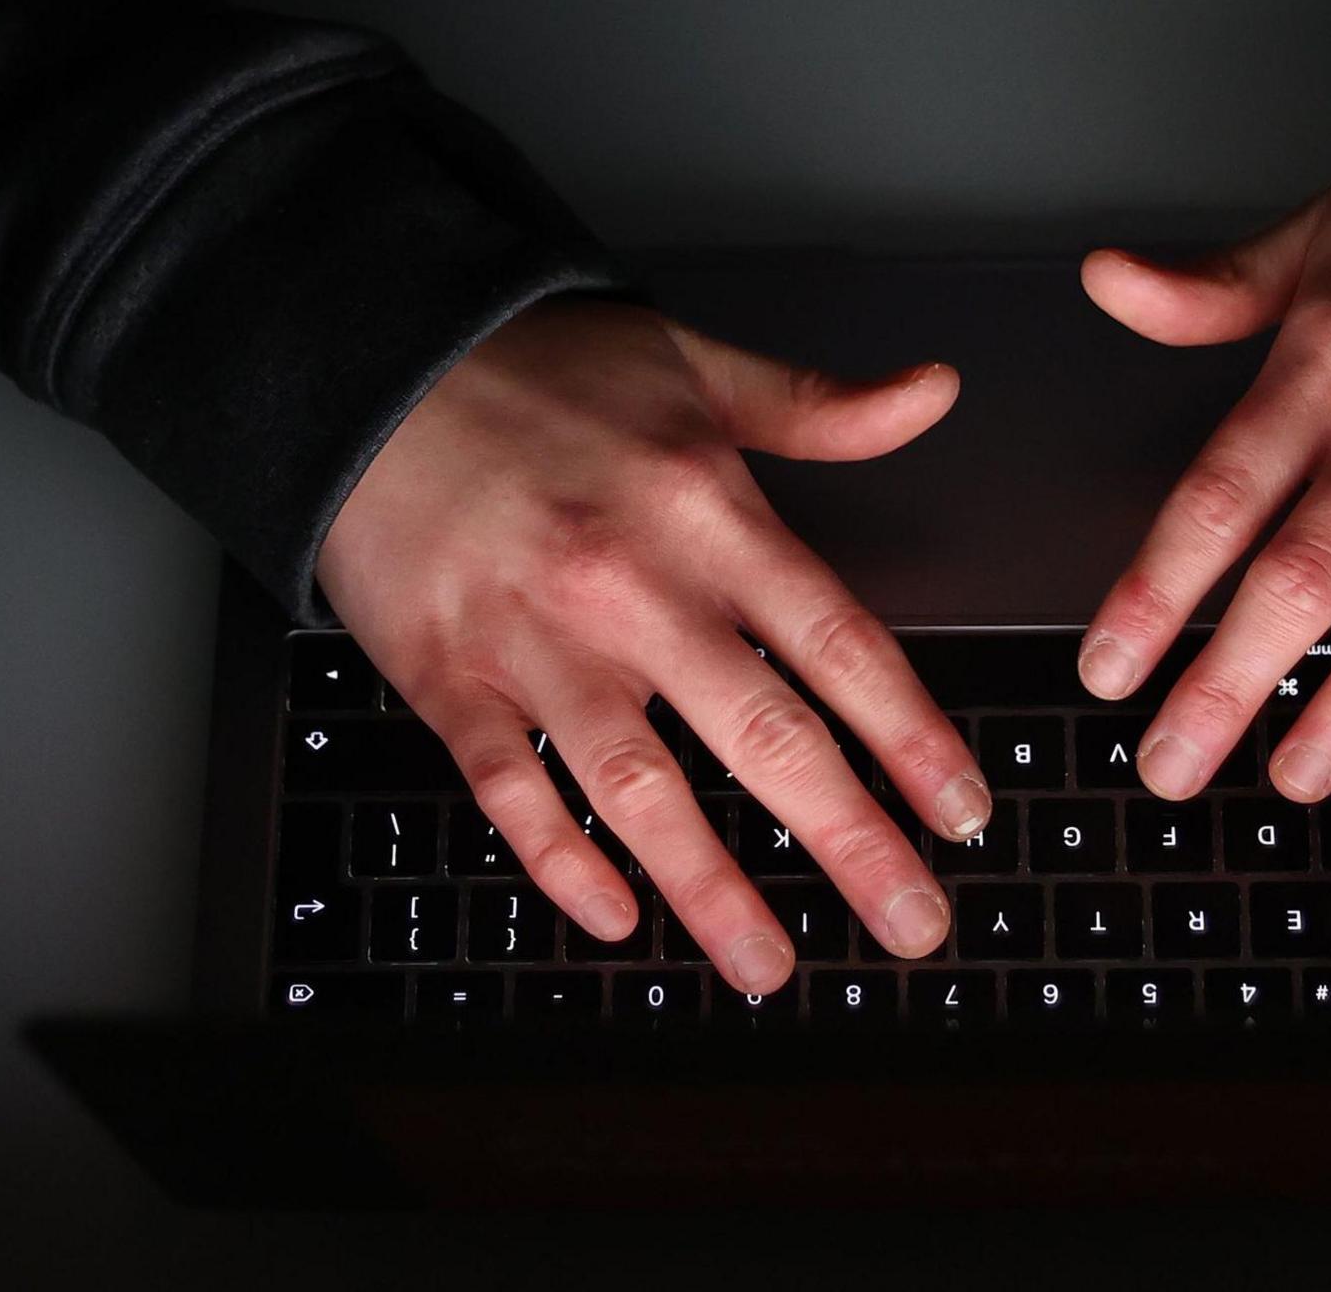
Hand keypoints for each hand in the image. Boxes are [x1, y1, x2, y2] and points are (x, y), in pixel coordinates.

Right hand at [315, 297, 989, 993]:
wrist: (367, 362)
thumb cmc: (539, 372)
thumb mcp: (695, 367)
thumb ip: (821, 405)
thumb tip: (933, 393)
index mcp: (706, 514)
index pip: (838, 645)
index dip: (910, 737)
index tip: (963, 813)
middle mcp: (631, 586)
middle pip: (764, 737)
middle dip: (850, 842)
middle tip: (914, 926)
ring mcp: (535, 640)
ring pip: (639, 789)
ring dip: (711, 891)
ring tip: (771, 968)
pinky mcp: (446, 677)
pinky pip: (509, 789)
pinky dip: (560, 861)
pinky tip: (617, 918)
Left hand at [1075, 158, 1330, 801]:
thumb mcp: (1322, 236)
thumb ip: (1213, 286)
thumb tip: (1107, 279)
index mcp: (1329, 366)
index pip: (1224, 493)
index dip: (1160, 589)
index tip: (1109, 671)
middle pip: (1308, 569)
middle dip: (1232, 678)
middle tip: (1173, 766)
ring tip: (1298, 777)